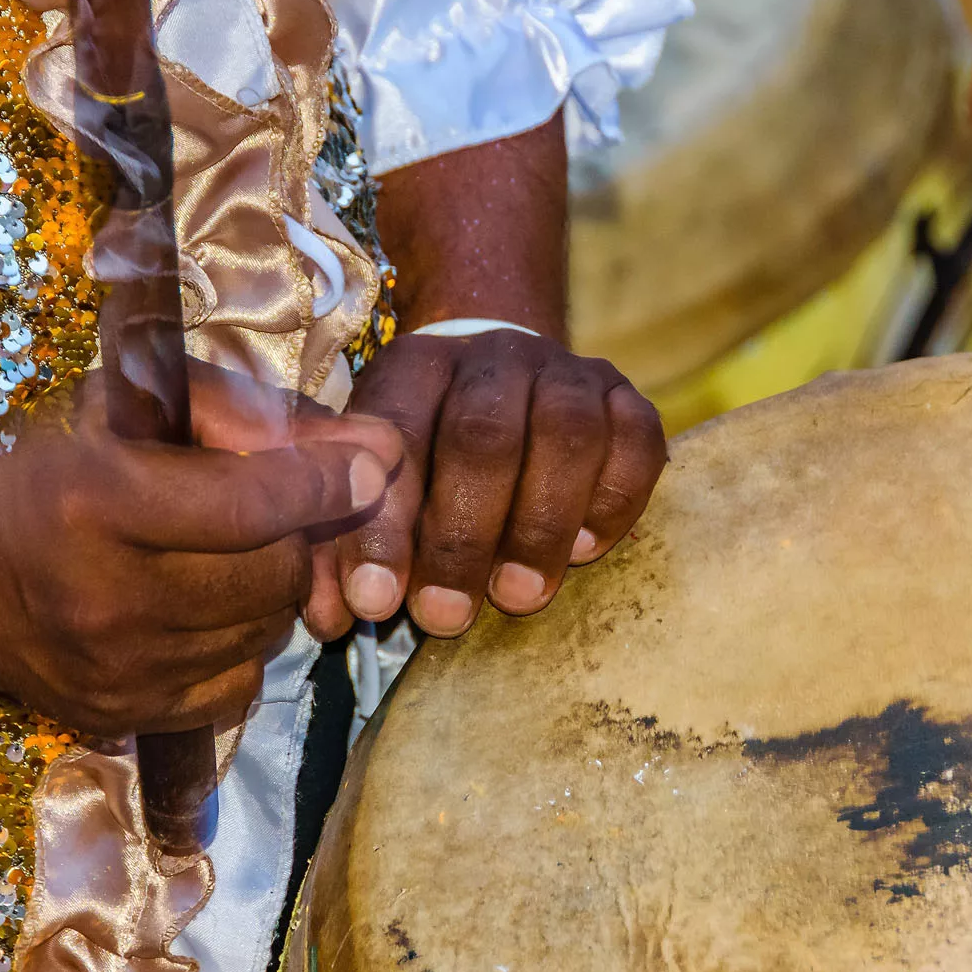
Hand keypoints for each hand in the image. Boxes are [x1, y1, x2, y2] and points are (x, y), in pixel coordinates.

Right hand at [0, 360, 400, 736]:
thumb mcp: (138, 407)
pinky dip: (240, 644)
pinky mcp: (116, 717)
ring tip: (230, 556)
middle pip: (272, 577)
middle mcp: (103, 599)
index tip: (373, 462)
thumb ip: (256, 419)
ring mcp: (111, 672)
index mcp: (98, 504)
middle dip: (296, 536)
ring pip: (265, 634)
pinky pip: (237, 686)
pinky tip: (204, 609)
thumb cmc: (48, 456)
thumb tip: (375, 450)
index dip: (325, 482)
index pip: (250, 505)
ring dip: (271, 590)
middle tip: (279, 511)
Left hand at [312, 331, 665, 638]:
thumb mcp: (368, 477)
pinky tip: (583, 552)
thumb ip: (343, 540)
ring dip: (539, 526)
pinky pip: (636, 440)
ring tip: (517, 596)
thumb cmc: (425, 450)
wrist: (503, 377)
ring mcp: (566, 371)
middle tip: (445, 617)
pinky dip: (613, 501)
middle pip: (483, 435)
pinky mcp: (625, 397)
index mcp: (414, 365)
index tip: (375, 601)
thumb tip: (336, 613)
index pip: (395, 436)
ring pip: (565, 434)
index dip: (383, 526)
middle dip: (462, 538)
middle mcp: (493, 355)